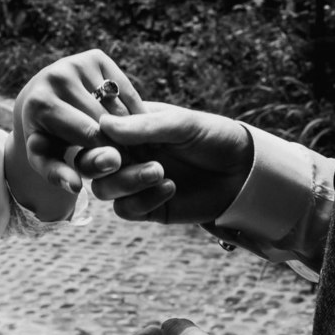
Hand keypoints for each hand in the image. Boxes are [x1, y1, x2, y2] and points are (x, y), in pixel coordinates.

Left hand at [14, 49, 161, 193]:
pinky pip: (125, 88)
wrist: (40, 100)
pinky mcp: (95, 56)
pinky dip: (135, 110)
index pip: (90, 134)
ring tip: (140, 148)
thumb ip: (58, 175)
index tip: (125, 170)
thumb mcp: (46, 159)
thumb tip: (76, 187)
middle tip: (137, 160)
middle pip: (106, 117)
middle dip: (123, 141)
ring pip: (119, 103)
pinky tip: (140, 128)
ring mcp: (77, 62)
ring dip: (134, 127)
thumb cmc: (45, 137)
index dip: (112, 154)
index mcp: (42, 102)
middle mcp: (58, 76)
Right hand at [92, 104, 252, 223]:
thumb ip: (143, 127)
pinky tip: (170, 187)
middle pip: (89, 162)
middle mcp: (127, 154)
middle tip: (114, 160)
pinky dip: (143, 200)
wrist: (245, 171)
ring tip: (159, 171)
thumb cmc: (214, 136)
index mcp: (130, 126)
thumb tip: (102, 124)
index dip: (92, 135)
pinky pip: (126, 210)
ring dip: (126, 181)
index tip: (102, 136)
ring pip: (104, 189)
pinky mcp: (149, 207)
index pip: (95, 130)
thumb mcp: (181, 124)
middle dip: (96, 162)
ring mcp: (135, 181)